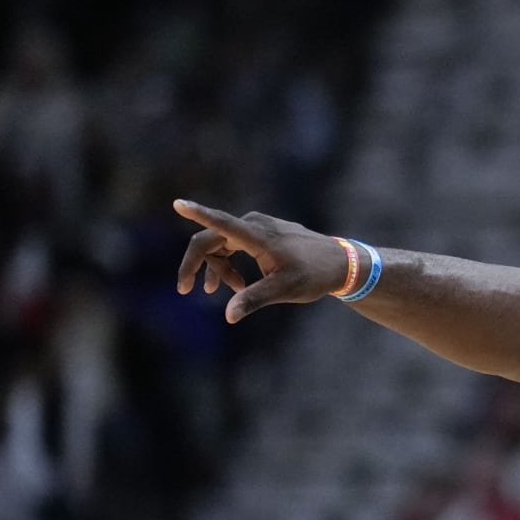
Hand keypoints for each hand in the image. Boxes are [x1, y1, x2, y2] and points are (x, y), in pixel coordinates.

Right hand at [173, 200, 349, 322]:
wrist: (340, 264)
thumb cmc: (314, 275)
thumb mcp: (283, 290)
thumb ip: (253, 299)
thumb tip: (229, 316)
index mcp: (257, 235)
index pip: (220, 223)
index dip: (197, 213)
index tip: (178, 203)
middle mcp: (254, 224)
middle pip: (211, 239)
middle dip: (198, 264)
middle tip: (187, 290)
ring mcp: (259, 225)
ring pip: (222, 243)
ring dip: (219, 267)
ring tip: (233, 291)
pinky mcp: (263, 231)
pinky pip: (234, 243)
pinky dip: (231, 262)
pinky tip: (237, 284)